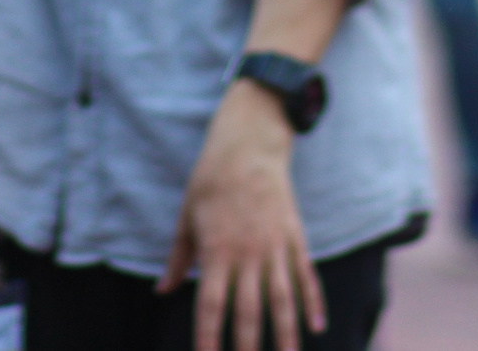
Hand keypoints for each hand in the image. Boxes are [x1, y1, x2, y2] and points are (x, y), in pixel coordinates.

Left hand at [163, 82, 326, 350]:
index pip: (210, 304)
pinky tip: (316, 327)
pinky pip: (306, 276)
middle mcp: (247, 253)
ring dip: (286, 333)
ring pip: (282, 299)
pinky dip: (313, 302)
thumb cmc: (209, 182)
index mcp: (216, 250)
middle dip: (247, 344)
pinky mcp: (295, 237)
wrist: (248, 146)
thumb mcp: (186, 217)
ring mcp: (274, 247)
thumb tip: (161, 291)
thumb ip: (176, 259)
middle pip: (249, 310)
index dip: (208, 335)